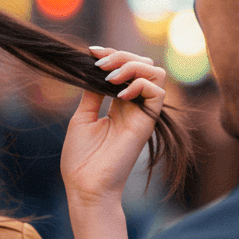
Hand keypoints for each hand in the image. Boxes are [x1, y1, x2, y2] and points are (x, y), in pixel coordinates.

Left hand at [61, 47, 166, 207]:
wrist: (85, 185)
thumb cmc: (81, 158)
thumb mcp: (82, 117)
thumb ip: (92, 93)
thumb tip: (92, 70)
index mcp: (118, 105)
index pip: (126, 68)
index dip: (112, 55)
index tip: (91, 52)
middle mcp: (134, 106)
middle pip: (143, 65)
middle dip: (122, 55)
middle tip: (100, 64)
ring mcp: (142, 114)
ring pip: (155, 72)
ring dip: (132, 65)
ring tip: (110, 77)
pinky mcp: (147, 123)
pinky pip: (157, 91)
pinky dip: (140, 84)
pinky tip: (120, 95)